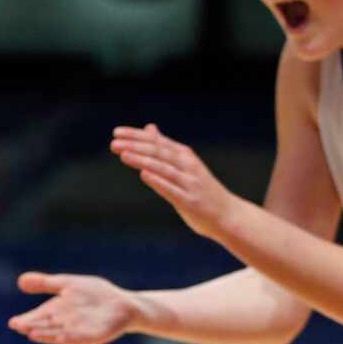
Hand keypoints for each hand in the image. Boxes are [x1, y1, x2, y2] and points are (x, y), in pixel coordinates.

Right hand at [9, 272, 136, 343]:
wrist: (122, 304)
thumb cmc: (95, 294)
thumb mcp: (68, 284)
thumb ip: (46, 283)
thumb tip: (20, 281)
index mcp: (58, 312)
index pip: (39, 317)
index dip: (27, 320)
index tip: (13, 322)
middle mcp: (66, 324)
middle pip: (47, 326)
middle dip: (33, 327)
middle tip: (18, 326)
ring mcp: (80, 331)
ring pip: (60, 334)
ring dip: (47, 335)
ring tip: (32, 334)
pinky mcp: (96, 335)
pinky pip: (82, 338)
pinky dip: (72, 337)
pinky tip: (62, 336)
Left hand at [111, 122, 230, 239]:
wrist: (229, 215)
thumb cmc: (203, 190)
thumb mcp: (185, 164)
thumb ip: (165, 148)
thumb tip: (149, 128)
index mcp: (185, 155)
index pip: (157, 141)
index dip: (136, 136)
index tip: (116, 133)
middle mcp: (188, 166)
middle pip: (158, 152)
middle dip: (135, 146)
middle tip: (113, 143)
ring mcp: (190, 183)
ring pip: (163, 168)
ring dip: (142, 160)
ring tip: (123, 155)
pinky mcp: (190, 202)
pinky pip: (172, 190)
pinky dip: (158, 181)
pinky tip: (144, 175)